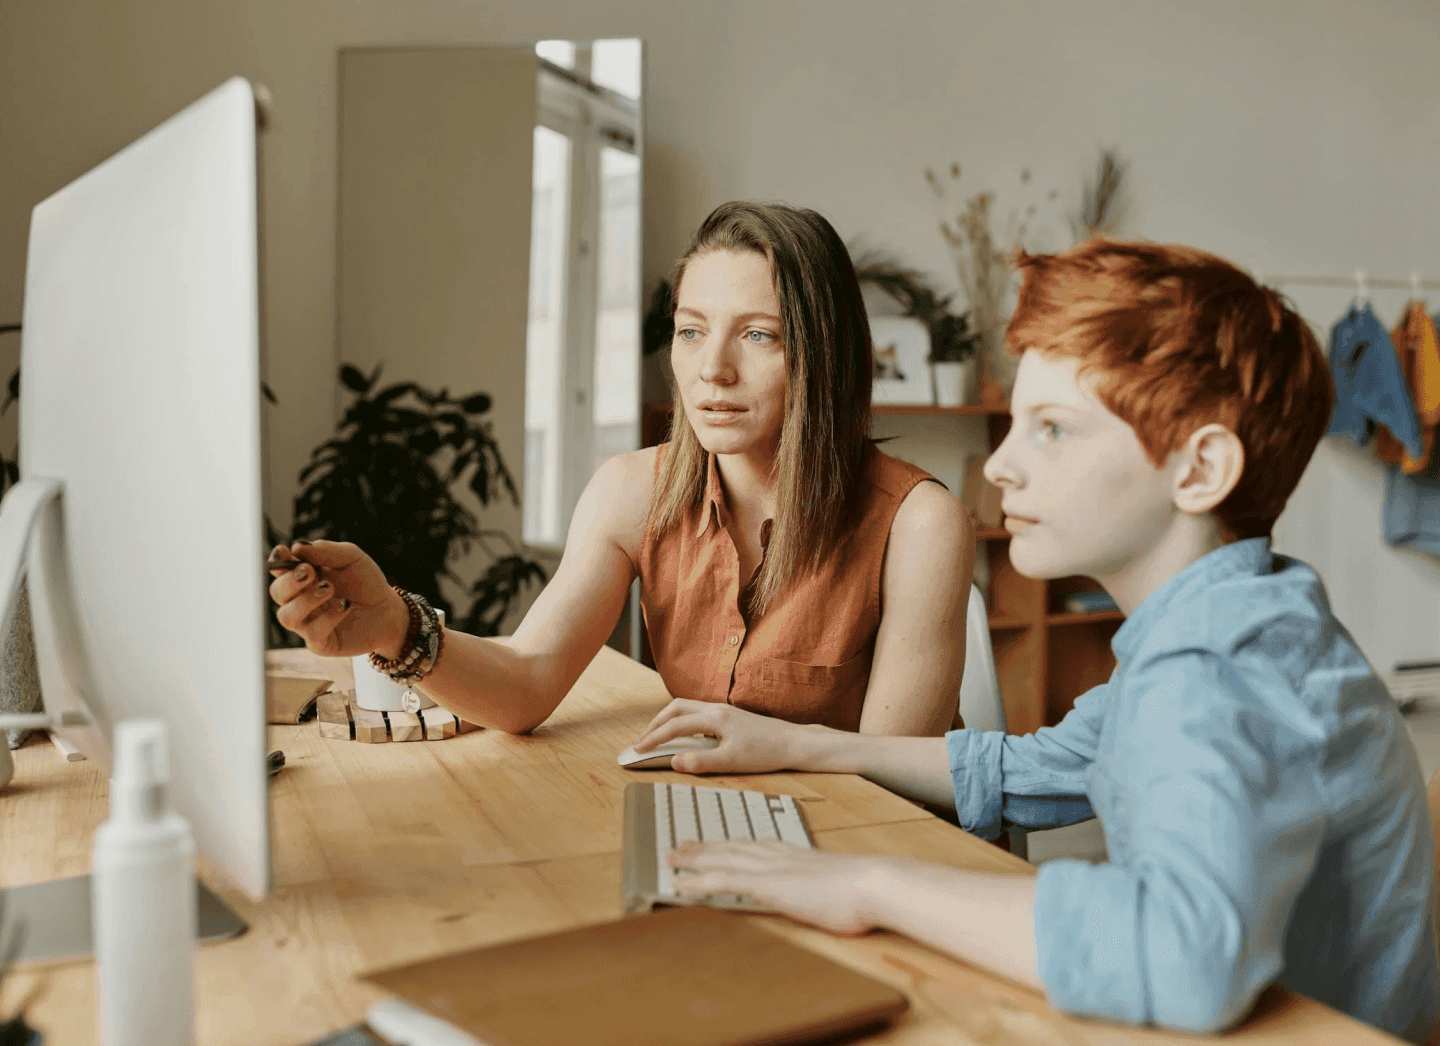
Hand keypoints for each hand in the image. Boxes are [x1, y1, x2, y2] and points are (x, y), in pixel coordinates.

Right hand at [267, 539, 405, 658]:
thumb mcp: (351, 558)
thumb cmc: (366, 582)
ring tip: (330, 589)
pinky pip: (312, 633)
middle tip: (310, 572)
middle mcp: (300, 600)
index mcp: (303, 577)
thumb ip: (326, 550)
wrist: (388, 609)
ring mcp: (307, 623)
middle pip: (277, 592)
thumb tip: (297, 547)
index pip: (279, 569)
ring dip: (306, 601)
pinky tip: (345, 605)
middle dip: (289, 581)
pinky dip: (328, 617)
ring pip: (287, 616)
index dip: (277, 560)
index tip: (284, 552)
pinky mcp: (320, 642)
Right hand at [629, 699, 809, 773]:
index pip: (674, 726)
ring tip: (657, 737)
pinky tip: (685, 737)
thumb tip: (674, 761)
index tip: (636, 750)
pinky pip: (697, 713)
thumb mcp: (732, 762)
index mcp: (715, 718)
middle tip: (642, 742)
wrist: (794, 743)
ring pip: (687, 708)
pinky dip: (683, 722)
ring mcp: (724, 711)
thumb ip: (700, 762)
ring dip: (668, 721)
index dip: (652, 738)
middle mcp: (717, 709)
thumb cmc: (766, 752)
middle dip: (655, 724)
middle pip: (676, 708)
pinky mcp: (730, 717)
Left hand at [669, 841, 886, 934]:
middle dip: (704, 847)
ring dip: (693, 860)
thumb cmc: (866, 890)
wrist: (874, 883)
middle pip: (732, 848)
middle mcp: (778, 856)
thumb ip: (826, 886)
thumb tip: (829, 895)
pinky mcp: (767, 885)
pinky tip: (679, 885)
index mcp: (795, 854)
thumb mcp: (840, 885)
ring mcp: (771, 868)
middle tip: (680, 845)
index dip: (731, 845)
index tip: (716, 844)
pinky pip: (722, 881)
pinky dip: (697, 882)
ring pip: (721, 860)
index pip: (754, 846)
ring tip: (670, 858)